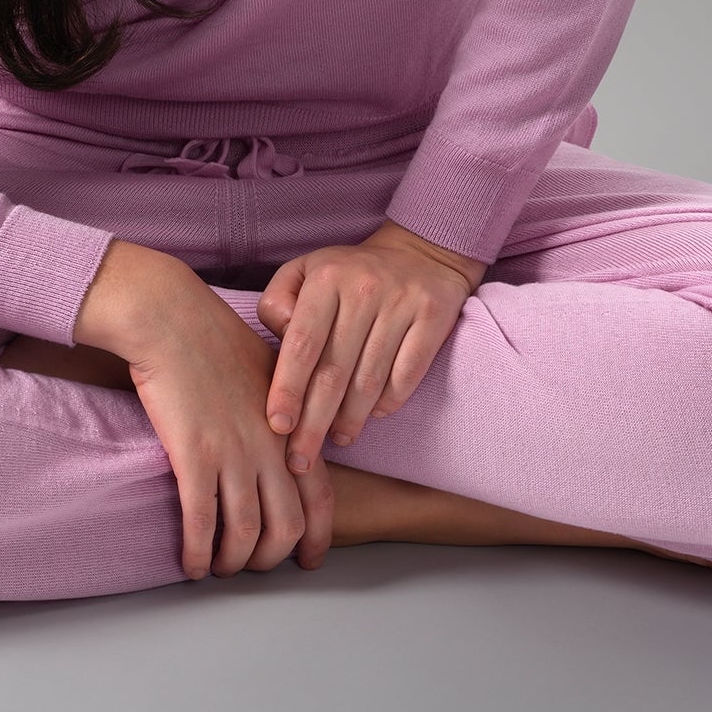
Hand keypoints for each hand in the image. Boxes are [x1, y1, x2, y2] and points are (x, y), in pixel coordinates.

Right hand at [124, 271, 336, 580]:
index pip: (320, 497)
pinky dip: (198, 553)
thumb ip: (287, 408)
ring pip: (246, 534)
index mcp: (291, 425)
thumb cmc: (215, 337)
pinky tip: (190, 565)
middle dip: (270, 558)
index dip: (316, 536)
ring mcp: (234, 452)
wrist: (172, 318)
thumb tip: (289, 437)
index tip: (306, 559)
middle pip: (286, 526)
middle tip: (252, 567)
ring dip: (232, 563)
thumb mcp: (271, 369)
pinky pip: (202, 523)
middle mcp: (270, 445)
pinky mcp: (194, 455)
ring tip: (217, 569)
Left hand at [257, 220, 488, 473]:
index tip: (277, 425)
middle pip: (334, 372)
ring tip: (336, 440)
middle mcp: (363, 289)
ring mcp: (402, 304)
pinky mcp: (433, 318)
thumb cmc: (349, 272)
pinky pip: (406, 377)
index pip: (302, 344)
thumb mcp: (305, 271)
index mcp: (326, 278)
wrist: (420, 251)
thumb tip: (279, 339)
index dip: (288, 389)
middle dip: (313, 423)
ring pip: (370, 381)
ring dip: (349, 420)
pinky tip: (371, 415)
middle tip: (299, 459)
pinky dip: (386, 404)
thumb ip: (279, 302)